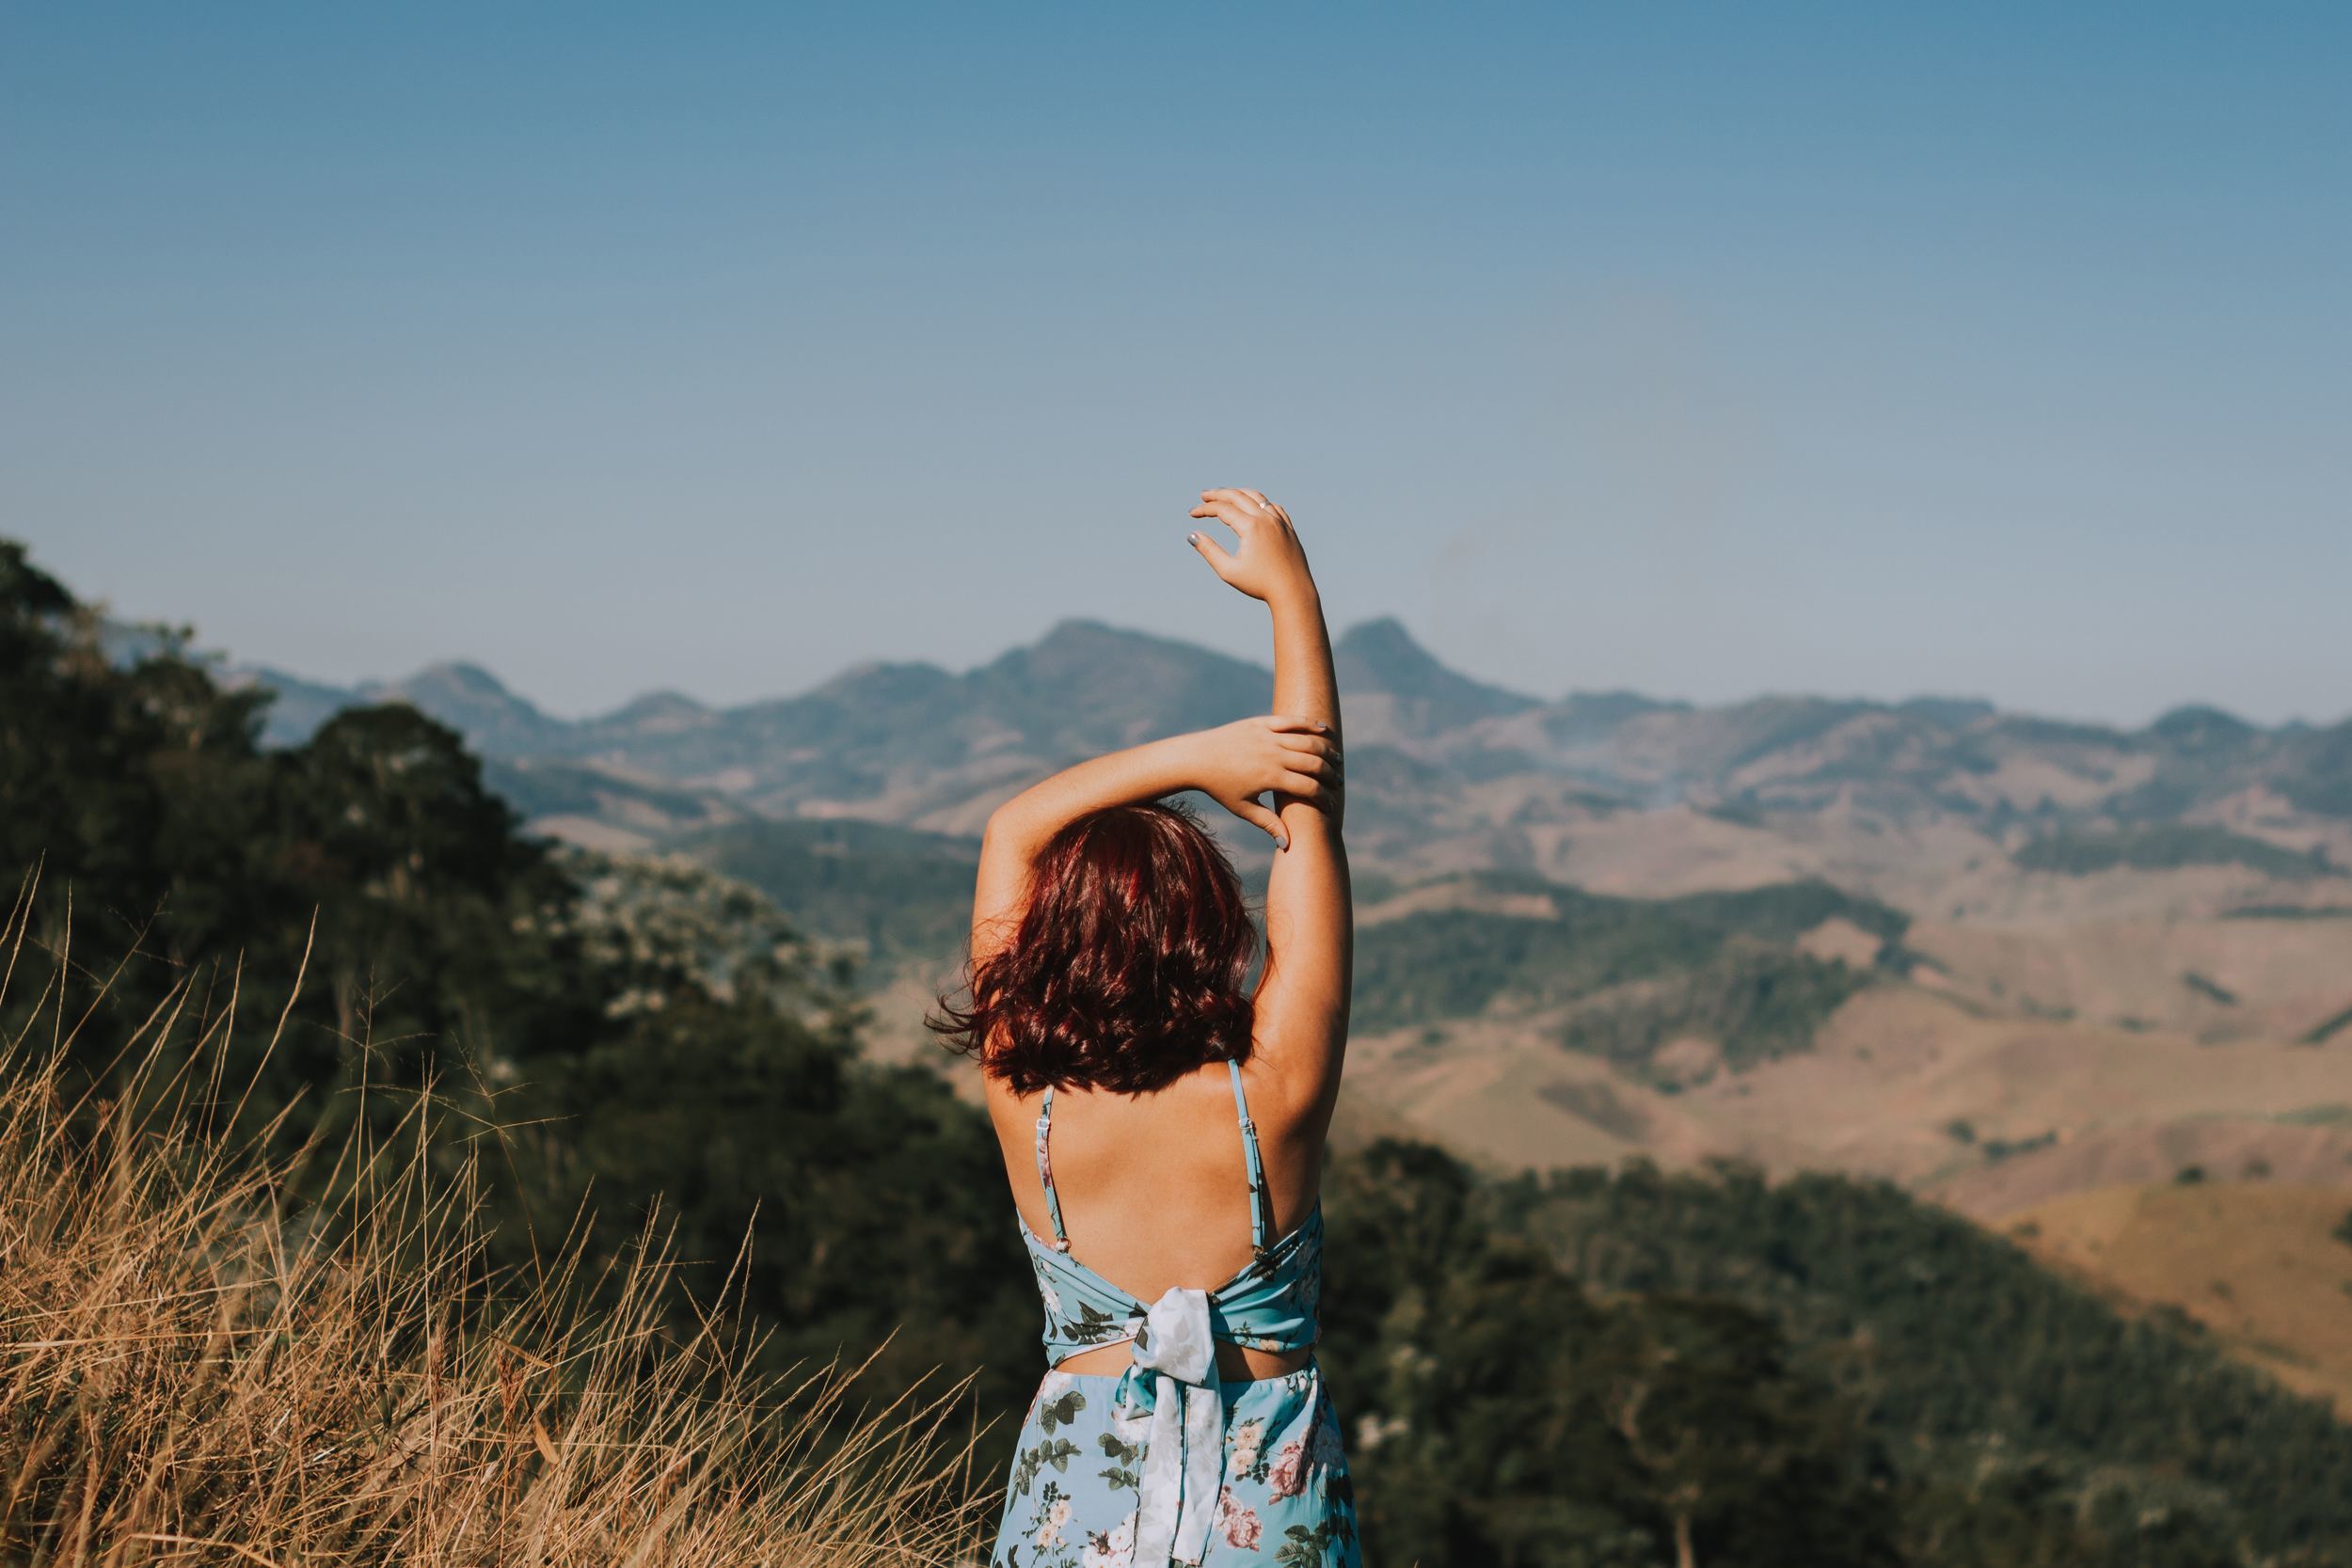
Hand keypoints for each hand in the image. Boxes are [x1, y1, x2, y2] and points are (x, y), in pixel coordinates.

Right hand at [1187, 488, 1314, 604]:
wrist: (1292, 591)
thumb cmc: (1259, 584)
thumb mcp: (1229, 570)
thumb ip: (1209, 551)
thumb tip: (1192, 536)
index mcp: (1251, 527)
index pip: (1222, 509)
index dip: (1204, 509)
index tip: (1192, 514)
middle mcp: (1266, 518)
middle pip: (1237, 496)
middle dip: (1218, 495)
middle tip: (1203, 496)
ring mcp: (1279, 521)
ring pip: (1257, 497)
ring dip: (1238, 493)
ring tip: (1225, 496)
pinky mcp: (1288, 528)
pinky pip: (1272, 506)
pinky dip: (1259, 502)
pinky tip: (1253, 506)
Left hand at [1188, 715, 1341, 847]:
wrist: (1197, 758)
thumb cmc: (1220, 787)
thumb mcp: (1243, 808)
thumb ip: (1268, 823)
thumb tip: (1288, 845)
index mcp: (1270, 777)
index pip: (1309, 788)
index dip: (1324, 798)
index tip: (1330, 806)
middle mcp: (1272, 754)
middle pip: (1314, 763)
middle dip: (1331, 775)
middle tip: (1338, 783)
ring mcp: (1268, 736)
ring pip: (1307, 740)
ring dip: (1327, 750)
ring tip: (1337, 760)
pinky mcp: (1262, 722)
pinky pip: (1291, 721)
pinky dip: (1309, 724)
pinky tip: (1323, 730)